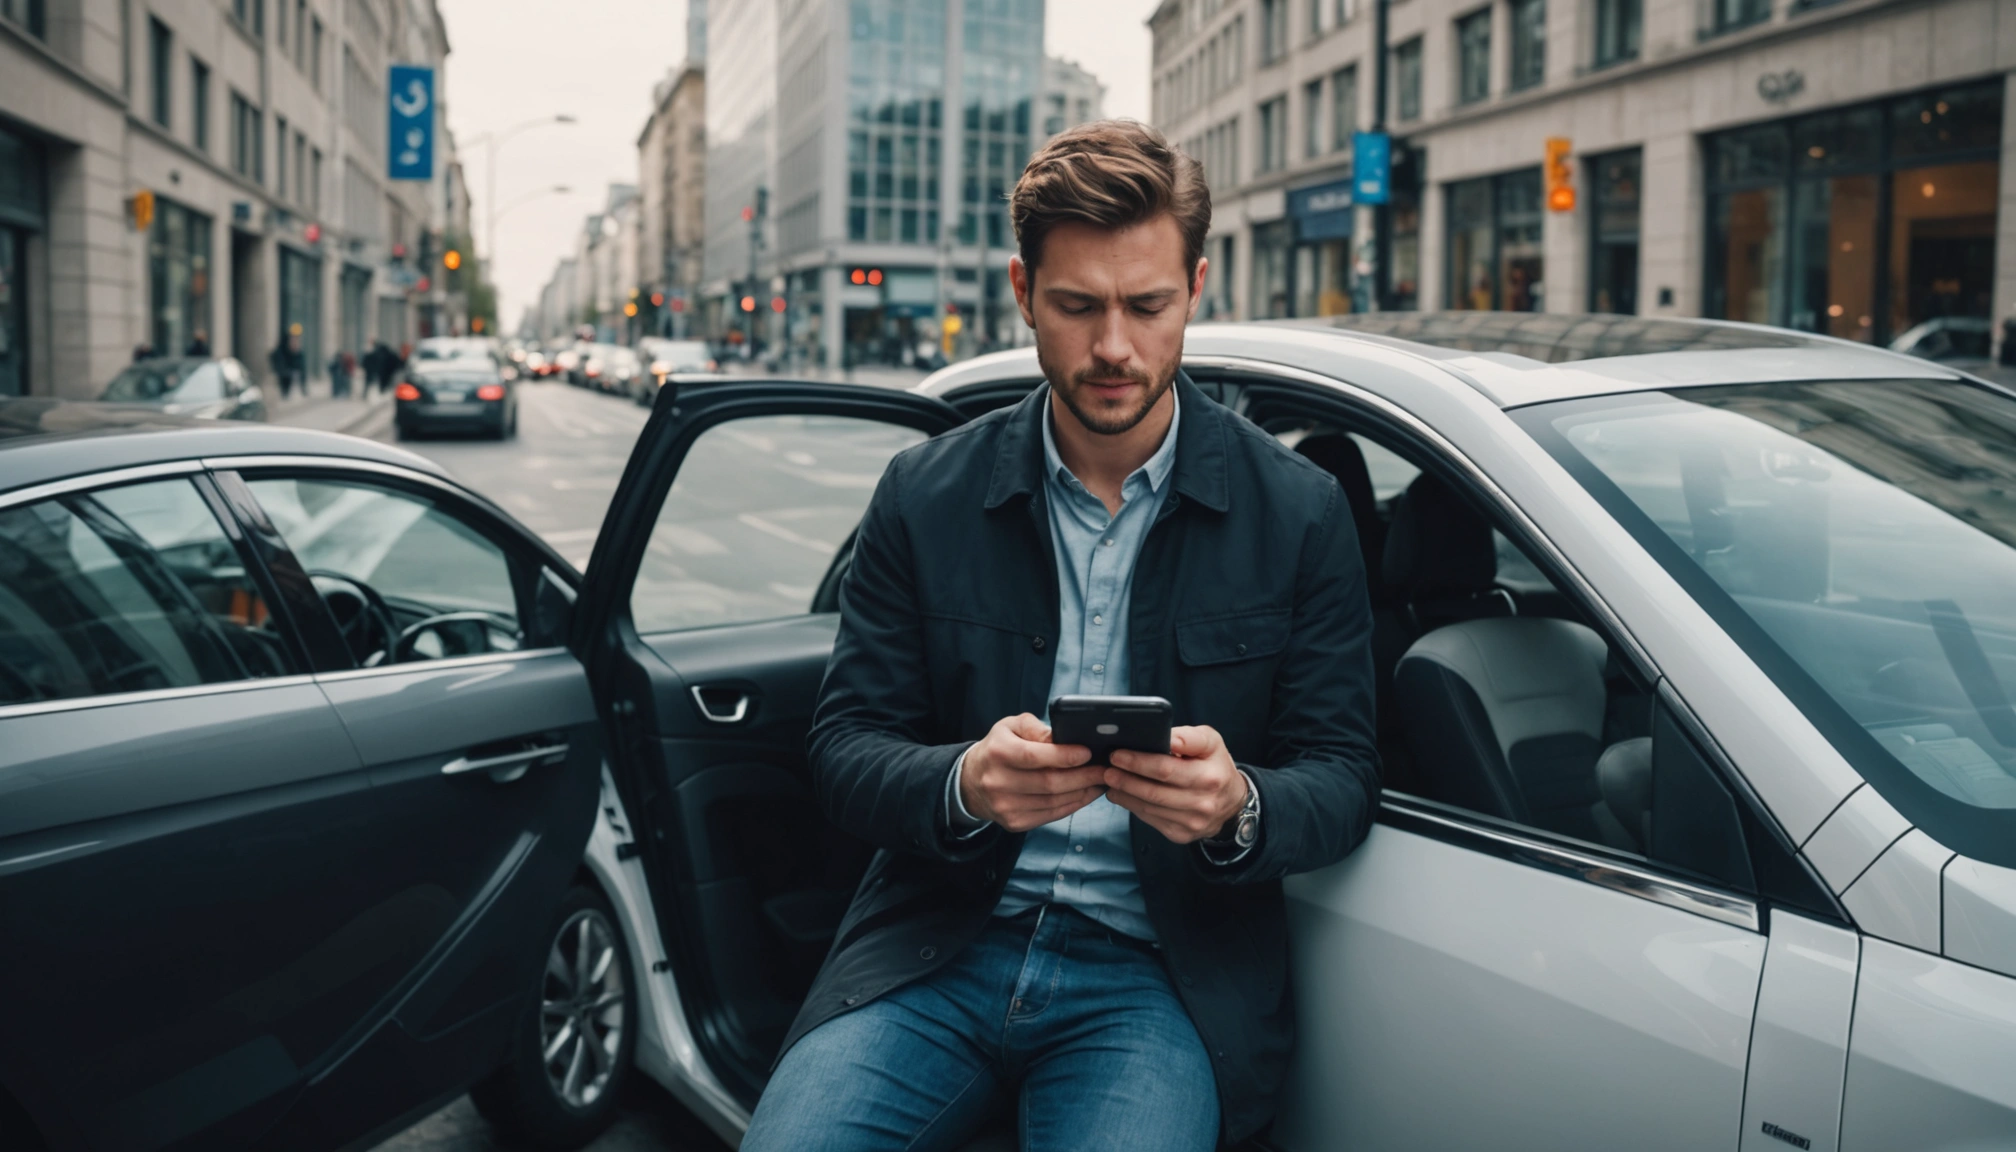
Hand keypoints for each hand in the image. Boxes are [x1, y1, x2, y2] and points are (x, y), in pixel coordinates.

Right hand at [959, 713, 1104, 832]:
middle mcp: (998, 782)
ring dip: (1082, 793)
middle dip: (1083, 777)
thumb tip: (1064, 738)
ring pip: (1053, 802)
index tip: (1089, 753)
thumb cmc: (999, 748)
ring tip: (1100, 782)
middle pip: (1049, 783)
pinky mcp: (1014, 822)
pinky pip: (1050, 815)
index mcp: (998, 752)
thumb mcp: (1012, 726)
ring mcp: (1005, 806)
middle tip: (1105, 770)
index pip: (1035, 756)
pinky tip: (1084, 795)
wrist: (972, 781)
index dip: (1065, 756)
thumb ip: (1037, 728)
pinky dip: (1072, 805)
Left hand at [1106, 726, 1247, 844]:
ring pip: (1149, 808)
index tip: (1117, 754)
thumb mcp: (1211, 742)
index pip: (1166, 769)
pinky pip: (1150, 819)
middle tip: (1106, 769)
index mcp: (1210, 776)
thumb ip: (1188, 737)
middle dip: (1125, 779)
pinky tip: (1121, 795)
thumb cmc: (1215, 766)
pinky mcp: (1181, 835)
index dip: (1138, 762)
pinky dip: (1132, 806)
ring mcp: (1192, 822)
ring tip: (1109, 780)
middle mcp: (1202, 802)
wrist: (1231, 803)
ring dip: (1124, 794)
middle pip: (1154, 791)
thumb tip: (1164, 736)